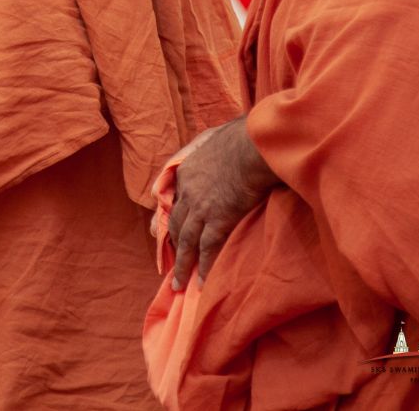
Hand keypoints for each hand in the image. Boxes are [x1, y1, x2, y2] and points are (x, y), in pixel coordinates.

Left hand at [167, 115, 276, 290]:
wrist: (252, 146)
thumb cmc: (241, 136)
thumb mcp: (215, 135)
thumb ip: (210, 143)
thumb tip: (217, 143)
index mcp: (187, 171)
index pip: (174, 199)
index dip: (172, 216)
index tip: (166, 230)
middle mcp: (188, 192)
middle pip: (175, 223)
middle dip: (172, 245)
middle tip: (169, 262)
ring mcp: (201, 208)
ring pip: (186, 241)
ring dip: (182, 265)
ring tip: (178, 284)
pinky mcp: (218, 220)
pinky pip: (208, 249)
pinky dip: (204, 267)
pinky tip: (202, 282)